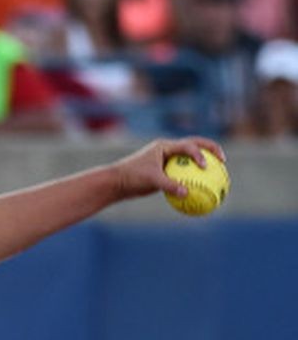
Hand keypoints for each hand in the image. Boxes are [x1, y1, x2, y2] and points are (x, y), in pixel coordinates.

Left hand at [109, 137, 226, 200]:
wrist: (116, 182)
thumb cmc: (131, 178)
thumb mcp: (150, 181)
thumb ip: (169, 185)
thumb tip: (187, 194)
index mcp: (164, 147)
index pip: (188, 146)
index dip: (200, 154)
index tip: (206, 167)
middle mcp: (167, 150)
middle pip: (195, 145)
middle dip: (211, 150)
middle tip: (223, 160)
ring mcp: (167, 160)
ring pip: (190, 160)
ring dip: (204, 164)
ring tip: (218, 174)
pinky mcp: (165, 171)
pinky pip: (183, 174)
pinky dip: (192, 179)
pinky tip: (202, 191)